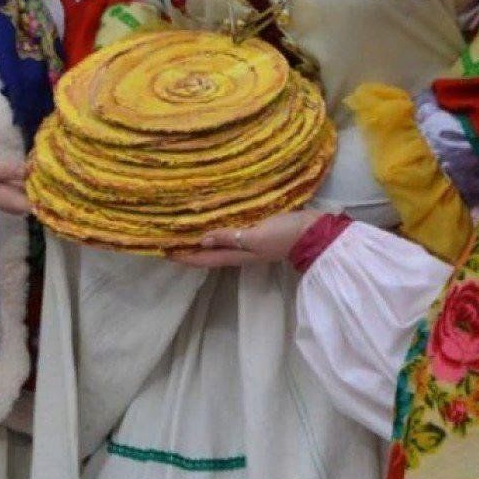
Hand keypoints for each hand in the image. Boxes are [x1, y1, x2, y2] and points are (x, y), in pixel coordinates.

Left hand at [169, 210, 321, 267]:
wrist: (314, 233)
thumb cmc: (285, 235)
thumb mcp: (256, 236)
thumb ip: (230, 237)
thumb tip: (202, 239)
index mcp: (238, 254)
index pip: (204, 258)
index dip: (184, 257)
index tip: (163, 252)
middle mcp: (240, 251)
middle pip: (209, 253)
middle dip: (190, 249)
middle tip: (170, 239)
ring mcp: (250, 242)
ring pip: (220, 243)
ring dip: (203, 239)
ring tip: (187, 230)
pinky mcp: (258, 232)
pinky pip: (232, 232)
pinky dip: (220, 229)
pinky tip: (217, 220)